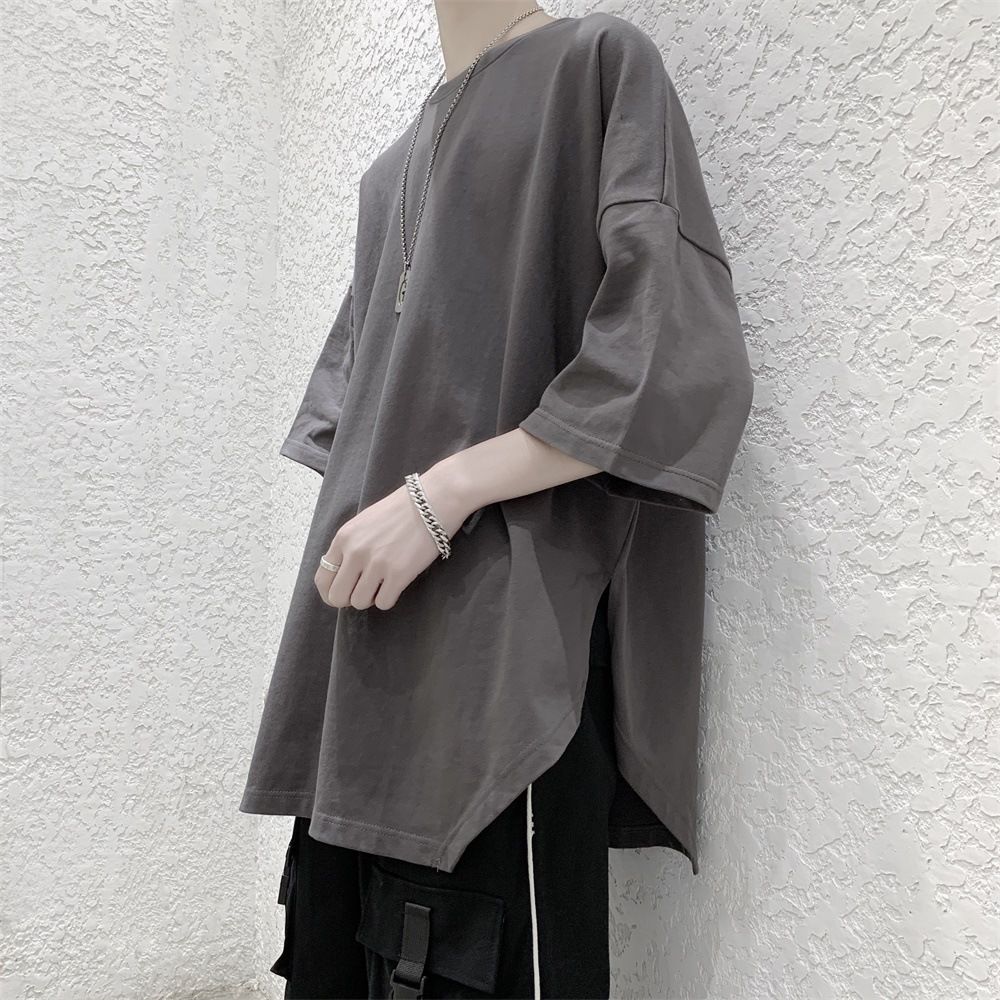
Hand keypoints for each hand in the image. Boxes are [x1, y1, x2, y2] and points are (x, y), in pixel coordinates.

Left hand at [314, 466, 473, 610]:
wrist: (431, 502)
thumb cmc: (399, 511)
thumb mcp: (363, 523)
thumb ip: (349, 547)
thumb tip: (342, 574)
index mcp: (343, 538)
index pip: (322, 579)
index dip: (331, 591)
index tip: (344, 592)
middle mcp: (355, 552)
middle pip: (337, 596)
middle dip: (349, 598)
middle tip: (365, 591)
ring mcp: (377, 564)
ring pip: (359, 602)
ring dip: (371, 598)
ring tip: (383, 584)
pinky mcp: (399, 574)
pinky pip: (383, 603)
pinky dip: (388, 598)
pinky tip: (396, 584)